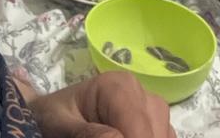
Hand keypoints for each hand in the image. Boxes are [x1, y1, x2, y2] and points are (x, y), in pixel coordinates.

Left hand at [26, 73, 173, 137]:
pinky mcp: (157, 125)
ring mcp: (152, 110)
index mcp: (118, 86)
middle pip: (154, 135)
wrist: (55, 116)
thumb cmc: (56, 117)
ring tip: (106, 136)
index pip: (139, 130)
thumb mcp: (61, 126)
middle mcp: (141, 94)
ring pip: (163, 137)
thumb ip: (85, 134)